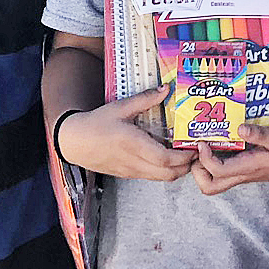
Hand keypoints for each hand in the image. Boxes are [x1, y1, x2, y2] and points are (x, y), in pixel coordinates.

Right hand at [58, 88, 195, 181]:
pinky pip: (152, 177)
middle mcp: (134, 161)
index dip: (183, 156)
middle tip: (195, 151)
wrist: (74, 142)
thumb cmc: (96, 124)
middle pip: (168, 174)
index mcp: (133, 144)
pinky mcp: (128, 174)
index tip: (194, 147)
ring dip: (177, 170)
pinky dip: (165, 170)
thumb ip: (145, 99)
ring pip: (162, 179)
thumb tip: (165, 89)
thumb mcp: (120, 107)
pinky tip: (167, 157)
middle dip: (187, 166)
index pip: (165, 159)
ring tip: (184, 154)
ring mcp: (131, 171)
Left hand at [191, 123, 268, 194]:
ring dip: (203, 166)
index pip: (218, 171)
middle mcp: (242, 174)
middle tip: (198, 150)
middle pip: (210, 187)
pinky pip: (222, 170)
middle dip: (197, 171)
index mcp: (248, 168)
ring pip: (214, 181)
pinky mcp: (244, 168)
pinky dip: (213, 159)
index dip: (205, 159)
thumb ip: (260, 134)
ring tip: (204, 145)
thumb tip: (240, 128)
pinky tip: (217, 140)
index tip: (203, 142)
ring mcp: (242, 173)